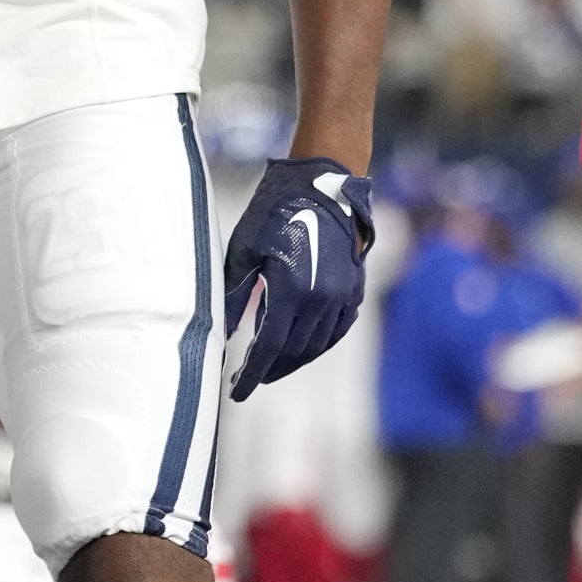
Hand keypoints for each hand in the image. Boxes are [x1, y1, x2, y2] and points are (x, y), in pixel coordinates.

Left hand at [223, 156, 373, 400]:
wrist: (324, 189)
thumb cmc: (274, 215)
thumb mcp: (244, 252)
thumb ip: (237, 295)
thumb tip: (227, 332)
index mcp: (291, 290)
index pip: (269, 346)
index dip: (252, 372)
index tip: (237, 392)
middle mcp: (321, 301)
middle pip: (293, 350)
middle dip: (269, 368)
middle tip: (248, 378)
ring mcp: (343, 298)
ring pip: (316, 345)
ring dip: (293, 360)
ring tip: (271, 367)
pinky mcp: (354, 293)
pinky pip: (335, 332)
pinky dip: (316, 345)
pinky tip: (301, 349)